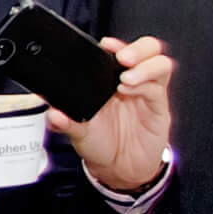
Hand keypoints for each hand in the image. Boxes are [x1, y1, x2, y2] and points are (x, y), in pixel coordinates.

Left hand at [52, 35, 173, 192]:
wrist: (119, 169)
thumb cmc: (99, 143)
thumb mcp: (78, 132)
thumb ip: (65, 122)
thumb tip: (52, 113)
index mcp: (109, 79)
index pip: (118, 50)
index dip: (114, 44)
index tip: (105, 44)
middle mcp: (131, 81)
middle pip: (148, 49)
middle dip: (137, 48)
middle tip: (122, 57)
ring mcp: (147, 92)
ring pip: (160, 64)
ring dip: (144, 67)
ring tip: (126, 79)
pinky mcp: (159, 107)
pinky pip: (159, 89)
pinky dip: (147, 86)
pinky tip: (132, 92)